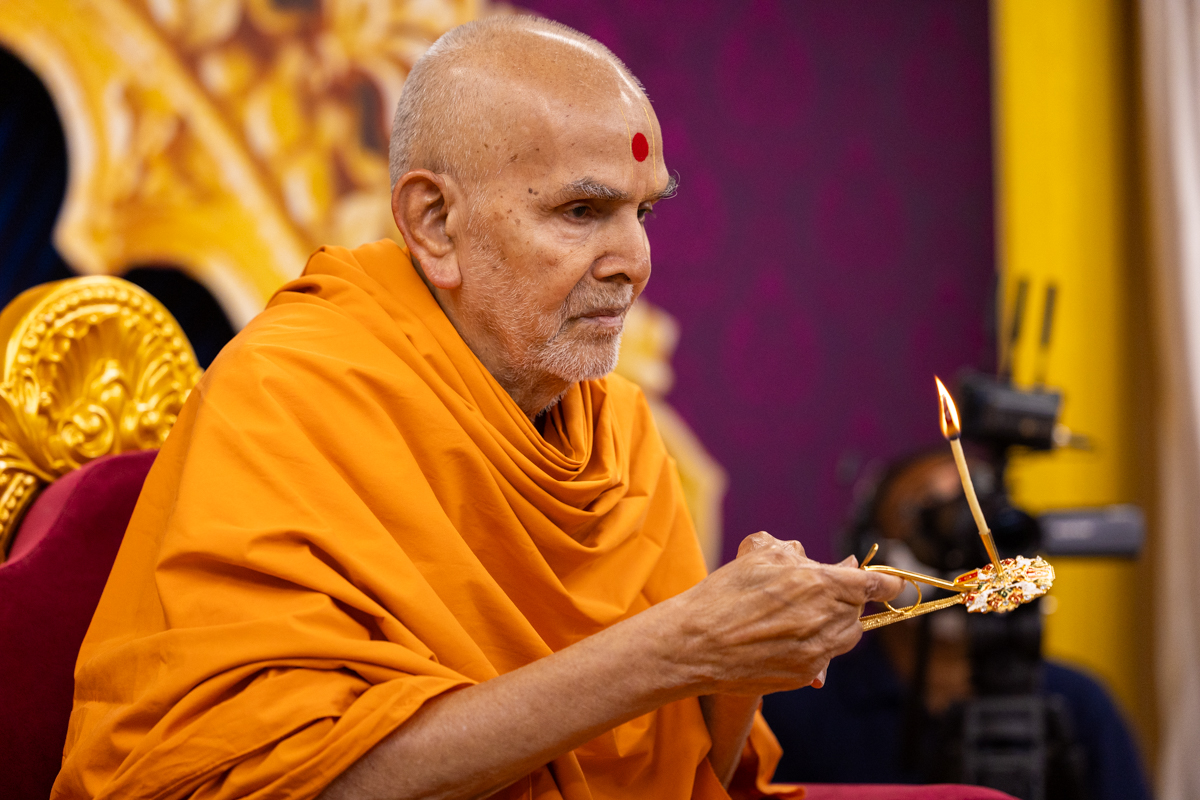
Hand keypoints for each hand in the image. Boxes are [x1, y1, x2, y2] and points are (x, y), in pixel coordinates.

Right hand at [659, 532, 902, 696]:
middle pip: (858, 611)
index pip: (874, 584)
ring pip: (846, 636)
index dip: (887, 583)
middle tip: (816, 595)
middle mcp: (827, 619)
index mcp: (820, 583)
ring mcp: (819, 651)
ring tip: (799, 618)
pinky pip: (824, 659)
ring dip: (833, 624)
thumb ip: (798, 554)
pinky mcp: (806, 674)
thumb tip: (830, 563)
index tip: (891, 583)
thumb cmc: (724, 594)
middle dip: (844, 600)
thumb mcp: (760, 555)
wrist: (696, 643)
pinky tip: (783, 640)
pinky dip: (812, 647)